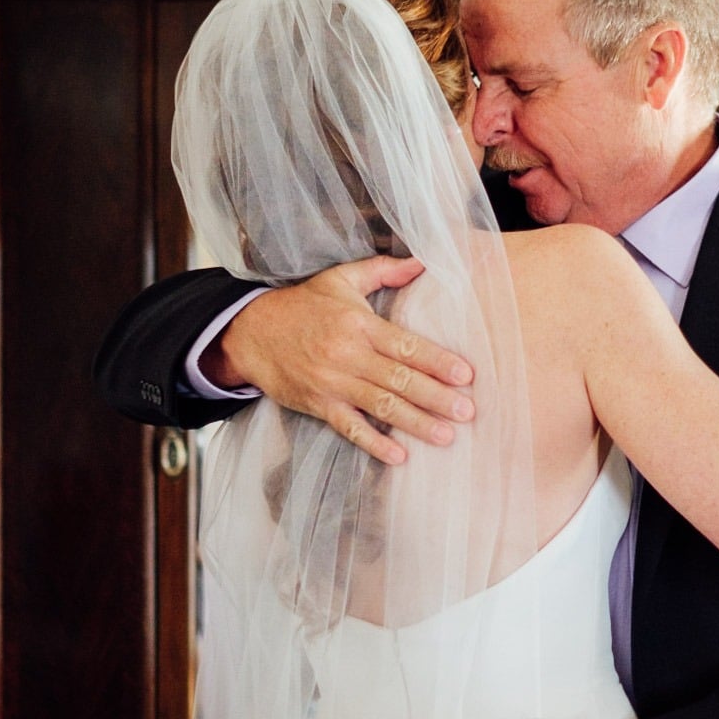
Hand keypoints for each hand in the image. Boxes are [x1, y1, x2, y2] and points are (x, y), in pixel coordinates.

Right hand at [202, 255, 476, 464]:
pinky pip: (349, 427)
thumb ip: (382, 271)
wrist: (250, 332)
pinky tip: (398, 456)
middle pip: (399, 379)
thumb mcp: (340, 279)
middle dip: (436, 397)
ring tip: (446, 436)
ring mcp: (333, 383)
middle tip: (467, 412)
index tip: (465, 375)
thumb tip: (423, 263)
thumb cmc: (301, 305)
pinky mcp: (318, 404)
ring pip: (381, 406)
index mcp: (359, 324)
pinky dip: (373, 443)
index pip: (406, 345)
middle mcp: (349, 355)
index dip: (437, 361)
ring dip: (416, 423)